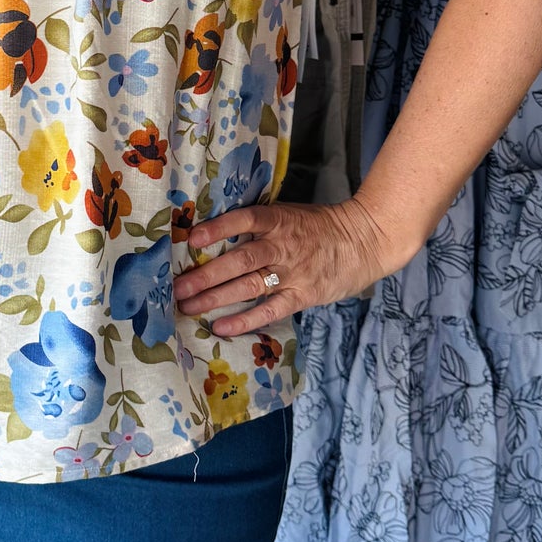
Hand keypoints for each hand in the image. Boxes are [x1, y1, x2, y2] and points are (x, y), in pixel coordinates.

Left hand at [171, 195, 399, 337]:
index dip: (218, 229)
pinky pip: (270, 310)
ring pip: (249, 286)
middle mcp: (283, 245)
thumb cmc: (319, 227)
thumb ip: (259, 224)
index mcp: (278, 220)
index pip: (244, 220)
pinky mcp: (302, 295)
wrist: (364, 241)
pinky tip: (221, 327)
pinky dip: (245, 320)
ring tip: (188, 306)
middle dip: (205, 275)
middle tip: (177, 287)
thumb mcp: (290, 214)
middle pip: (239, 260)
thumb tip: (214, 233)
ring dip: (215, 298)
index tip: (191, 239)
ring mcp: (293, 272)